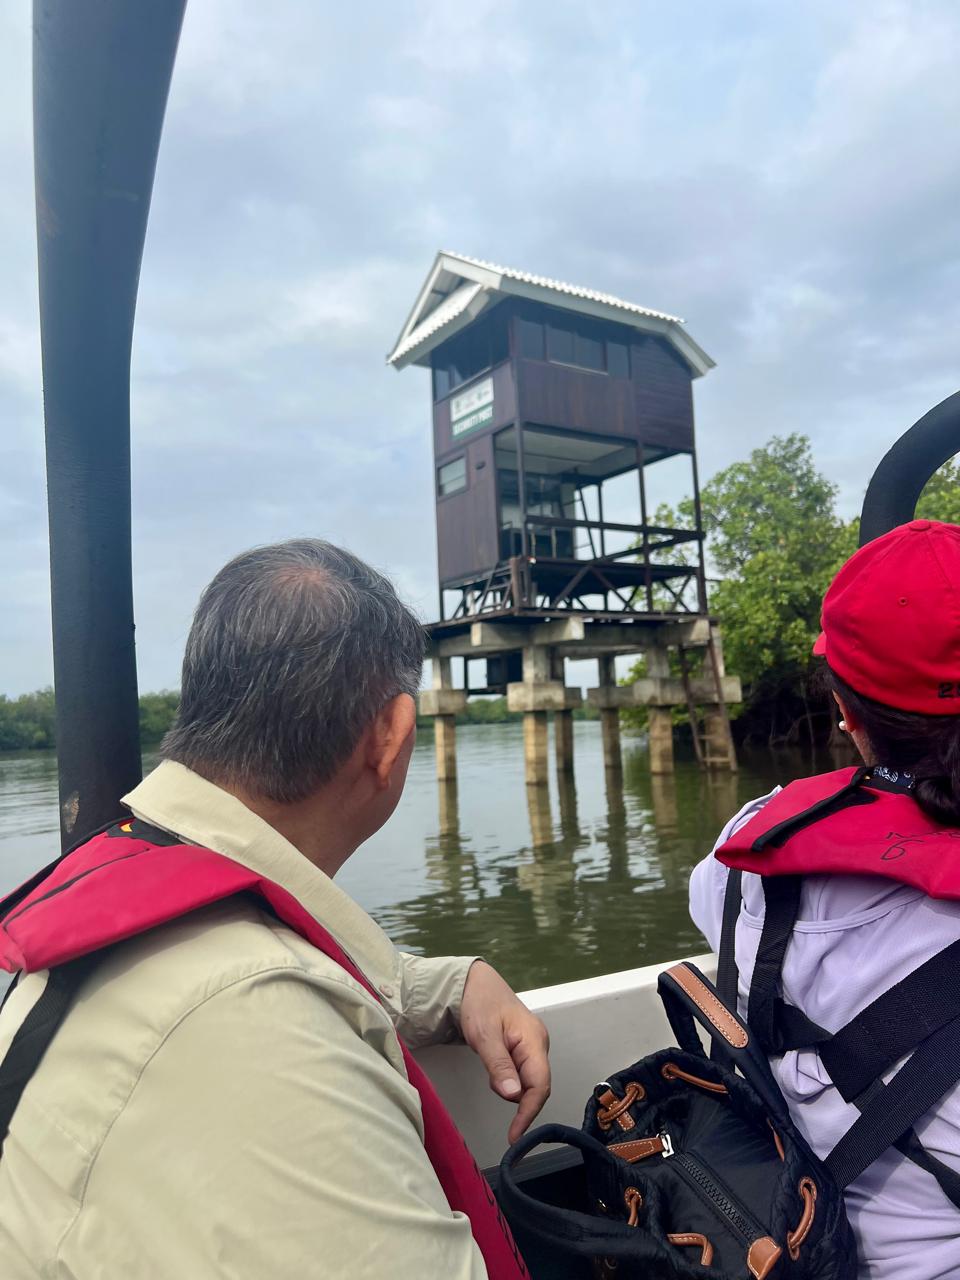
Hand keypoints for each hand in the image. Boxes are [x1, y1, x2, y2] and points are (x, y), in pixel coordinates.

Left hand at [459, 960, 550, 1144]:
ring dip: (509, 1086)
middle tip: (497, 1099)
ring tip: (489, 1066)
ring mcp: (531, 1046)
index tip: (514, 1135)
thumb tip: (513, 1096)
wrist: (472, 982)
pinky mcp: (522, 1048)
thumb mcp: (484, 1035)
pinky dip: (507, 1078)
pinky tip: (493, 1066)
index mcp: (534, 1040)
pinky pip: (520, 1072)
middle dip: (518, 1100)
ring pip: (527, 1081)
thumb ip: (499, 1065)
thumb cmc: (479, 1003)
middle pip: (536, 1085)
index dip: (529, 1112)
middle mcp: (538, 1044)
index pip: (540, 1085)